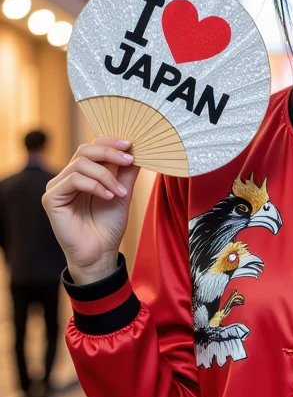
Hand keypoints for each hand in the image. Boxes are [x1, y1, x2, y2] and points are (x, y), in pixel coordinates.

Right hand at [42, 137, 140, 282]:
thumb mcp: (123, 193)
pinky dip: (95, 186)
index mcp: (83, 174)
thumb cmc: (109, 226)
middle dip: (109, 152)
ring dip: (106, 175)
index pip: (92, 147)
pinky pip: (73, 180)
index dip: (110, 142)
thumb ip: (126, 172)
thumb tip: (137, 149)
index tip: (131, 146)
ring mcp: (57, 187)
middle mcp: (68, 177)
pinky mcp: (51, 199)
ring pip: (80, 164)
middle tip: (129, 160)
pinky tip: (108, 196)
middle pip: (84, 150)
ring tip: (120, 192)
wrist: (100, 254)